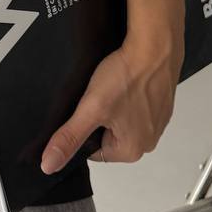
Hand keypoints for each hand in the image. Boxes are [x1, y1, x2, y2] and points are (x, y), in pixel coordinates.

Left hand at [40, 31, 183, 173]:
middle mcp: (148, 141)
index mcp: (132, 150)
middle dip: (99, 117)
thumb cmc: (128, 76)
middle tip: (99, 97)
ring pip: (120, 119)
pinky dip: (127, 95)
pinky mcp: (161, 104)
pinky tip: (124, 82)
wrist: (155, 46)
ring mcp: (157, 122)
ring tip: (113, 87)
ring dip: (112, 105)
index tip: (86, 110)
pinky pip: (134, 106)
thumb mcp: (90, 109)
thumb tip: (50, 165)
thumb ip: (69, 138)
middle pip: (107, 136)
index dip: (83, 128)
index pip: (92, 150)